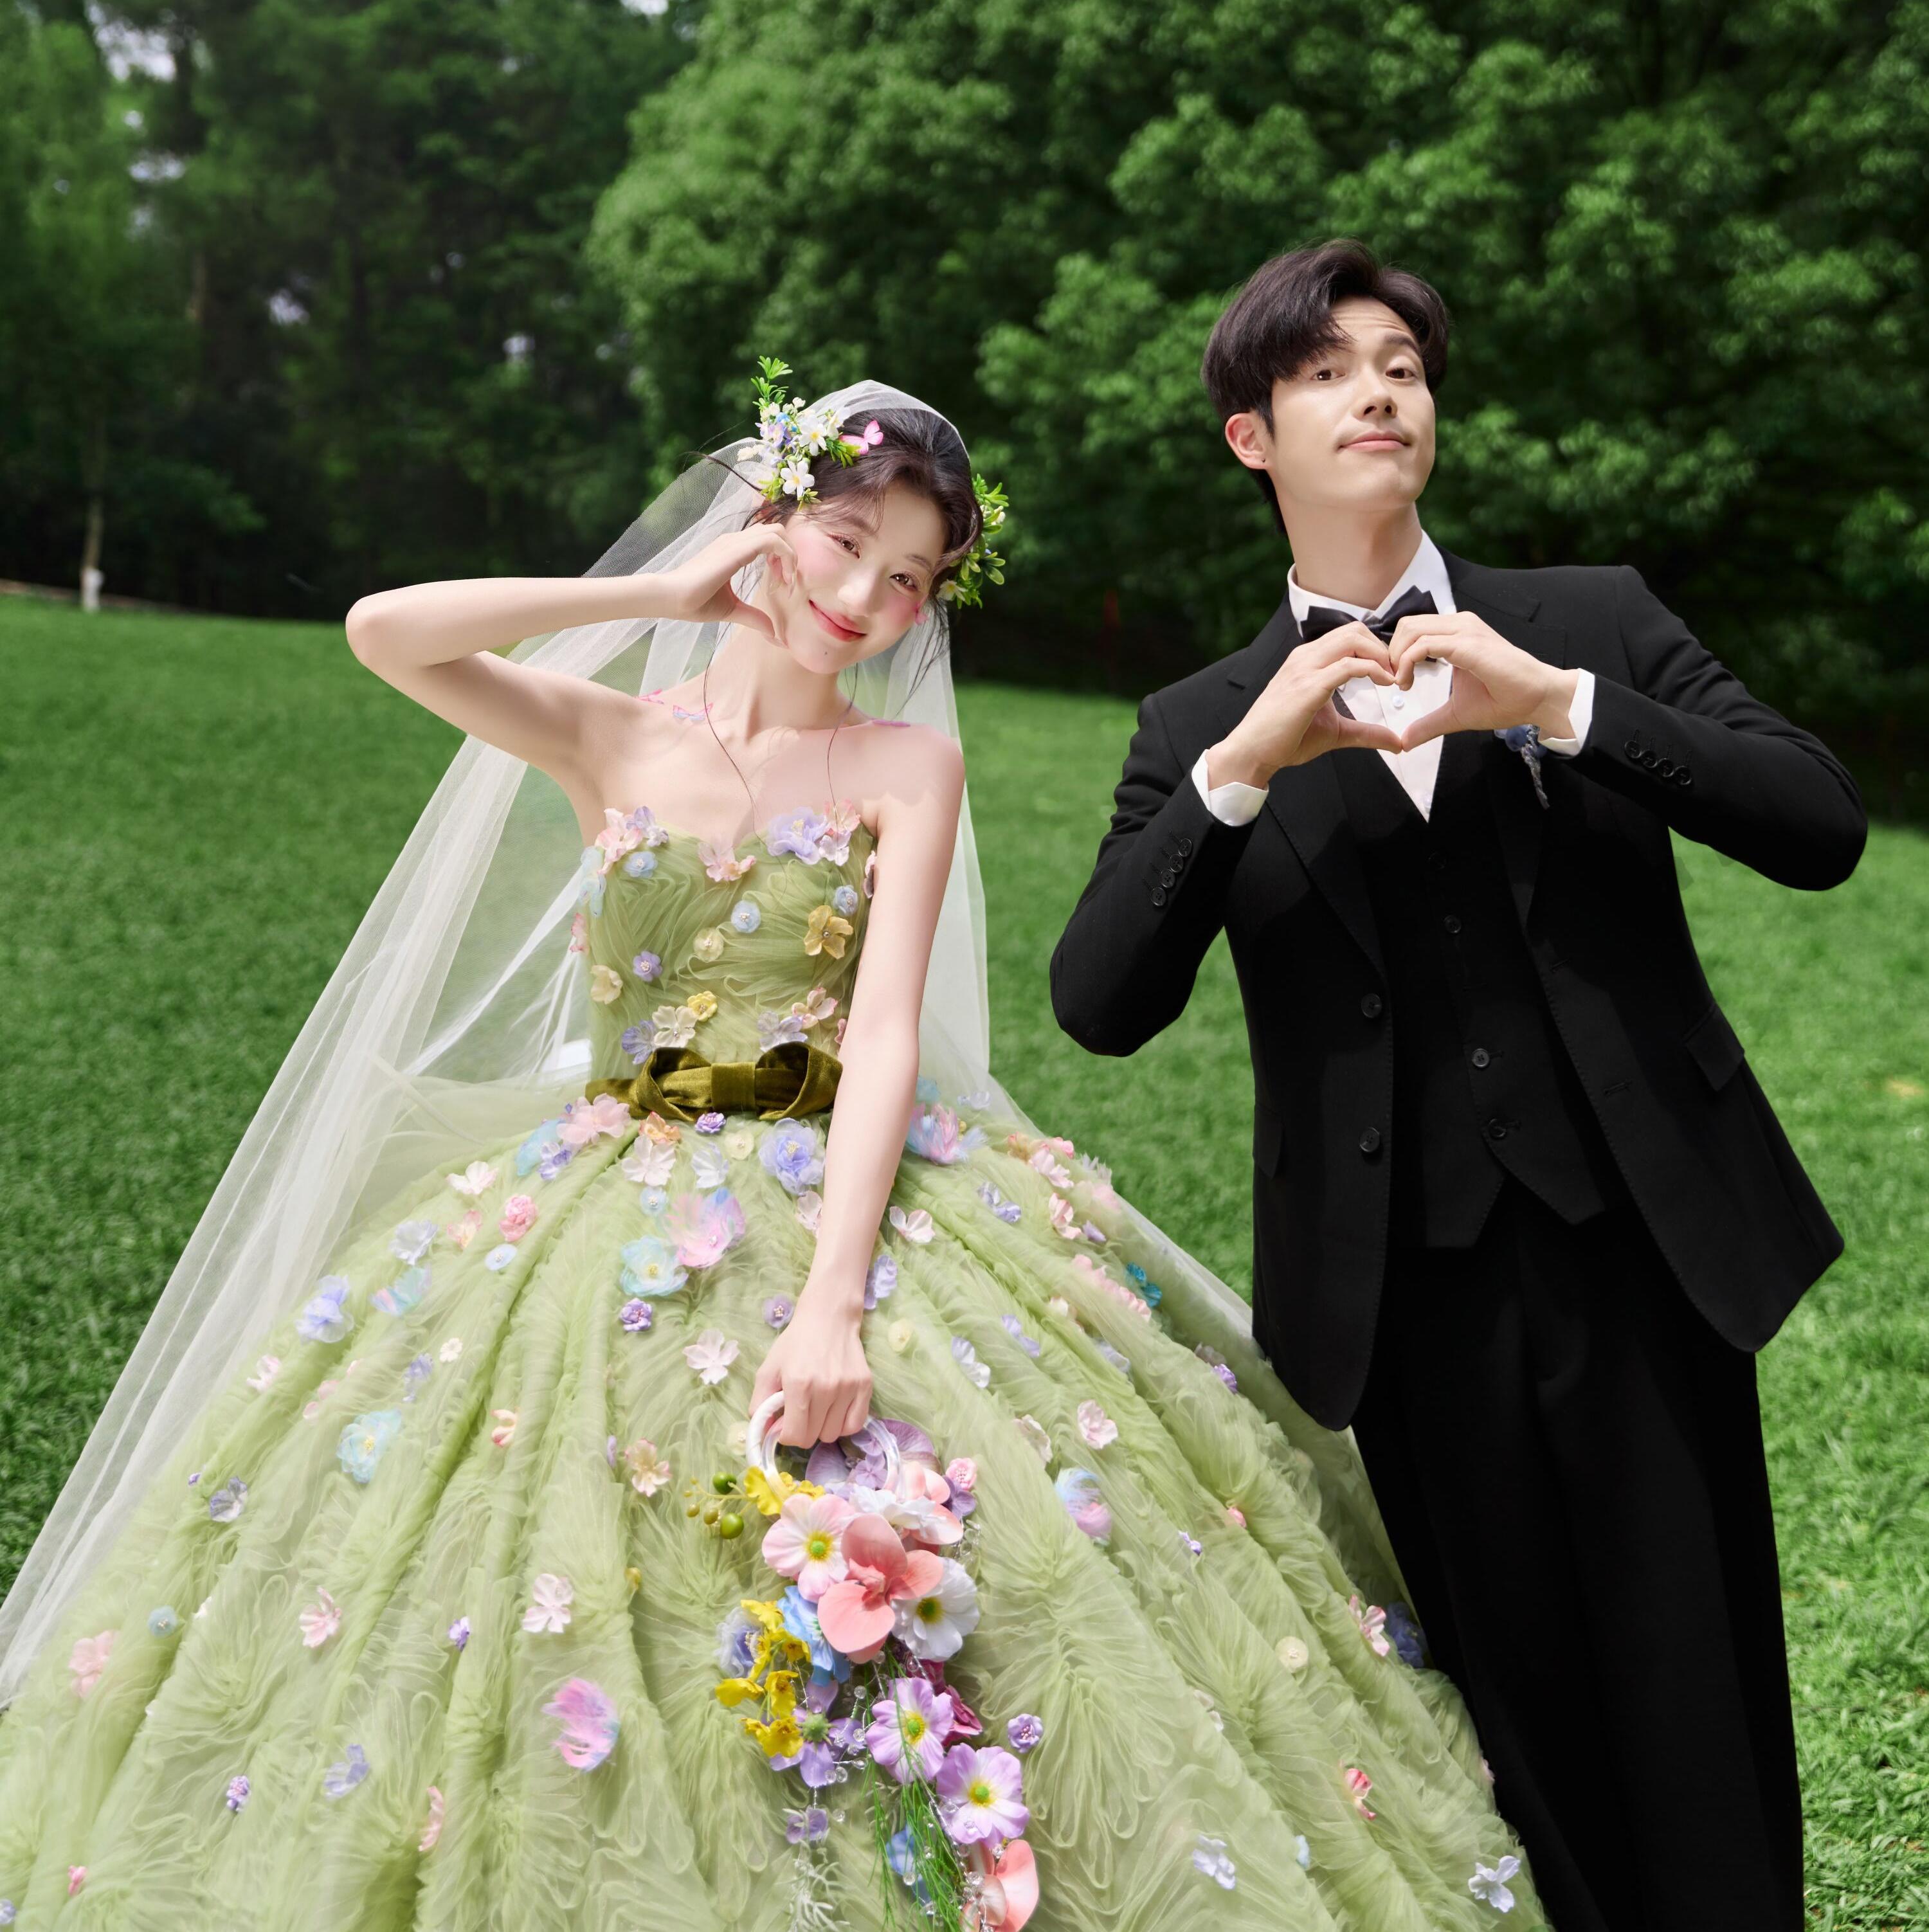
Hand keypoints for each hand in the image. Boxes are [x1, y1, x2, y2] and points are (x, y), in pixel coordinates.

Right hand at [646, 526, 796, 640]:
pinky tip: (783, 578)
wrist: (671, 598)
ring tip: (787, 580)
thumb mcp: (731, 610)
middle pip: (776, 531)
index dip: (782, 558)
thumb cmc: (694, 602)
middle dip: (790, 553)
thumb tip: (773, 634)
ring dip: (790, 555)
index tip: (783, 583)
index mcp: (733, 549)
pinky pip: (771, 540)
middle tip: (787, 580)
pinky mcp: (736, 550)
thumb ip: (753, 617)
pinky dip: (786, 556)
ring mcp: (735, 542)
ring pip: (776, 532)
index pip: (767, 539)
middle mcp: (735, 541)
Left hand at [750, 1296, 872, 1447]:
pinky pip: (854, 1425)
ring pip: (833, 1434)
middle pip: (813, 1437)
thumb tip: (764, 1433)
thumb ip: (759, 1403)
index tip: (784, 1424)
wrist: (828, 1318)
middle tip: (800, 1414)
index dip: (785, 1435)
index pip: (794, 1435)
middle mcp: (826, 1389)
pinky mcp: (865, 1386)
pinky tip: (835, 1411)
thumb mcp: (768, 1369)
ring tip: (818, 1408)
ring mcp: (848, 1388)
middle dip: (802, 1431)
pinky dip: (843, 1424)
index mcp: (799, 1385)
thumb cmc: (795, 1343)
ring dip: (822, 1427)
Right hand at [1208, 625, 1403, 786]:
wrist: (1252, 752)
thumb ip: (1365, 732)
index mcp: (1308, 661)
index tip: (1391, 674)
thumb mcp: (1335, 732)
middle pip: (1355, 630)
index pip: (1349, 636)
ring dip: (1381, 655)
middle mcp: (1305, 657)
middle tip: (1396, 674)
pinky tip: (1385, 684)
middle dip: (1383, 648)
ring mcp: (1305, 669)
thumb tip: (1396, 742)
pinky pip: (1348, 665)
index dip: (1376, 651)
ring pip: (1353, 638)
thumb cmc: (1284, 739)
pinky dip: (1373, 670)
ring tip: (1392, 679)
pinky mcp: (1308, 686)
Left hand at [1384, 611, 1578, 749]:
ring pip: (1411, 630)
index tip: (1397, 682)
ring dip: (1397, 658)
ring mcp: (1465, 630)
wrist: (1539, 698)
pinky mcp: (1468, 644)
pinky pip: (1424, 644)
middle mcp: (1460, 625)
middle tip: (1395, 683)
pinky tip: (1408, 684)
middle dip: (1390, 653)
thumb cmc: (1505, 700)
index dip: (1395, 654)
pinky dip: (1407, 662)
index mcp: (1456, 634)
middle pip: (1406, 625)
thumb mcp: (1456, 714)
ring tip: (1402, 684)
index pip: (1412, 630)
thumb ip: (1429, 723)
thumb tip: (1404, 742)